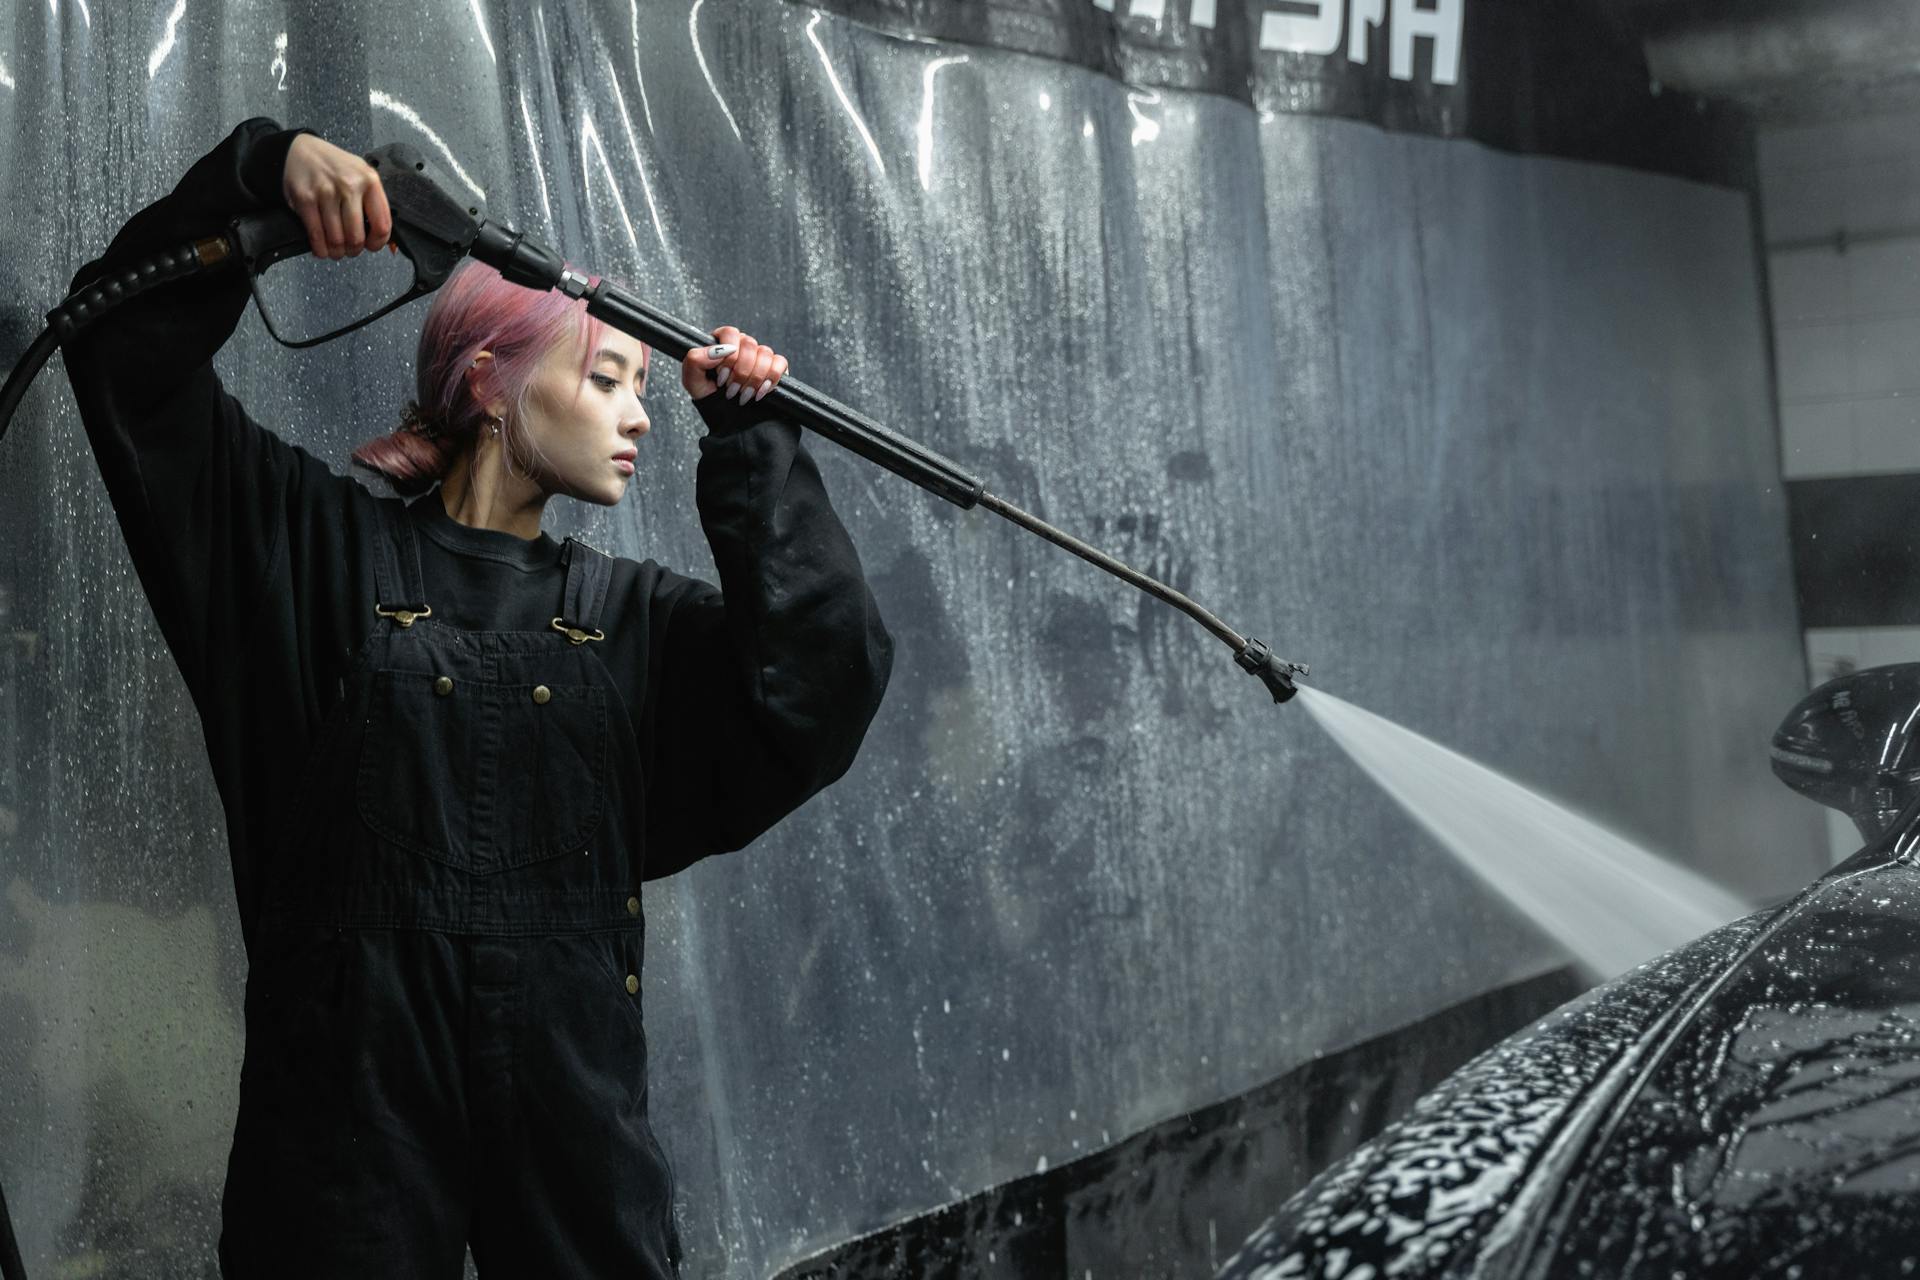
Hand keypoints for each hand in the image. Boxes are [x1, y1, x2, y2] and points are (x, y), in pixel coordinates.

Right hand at [283, 134, 394, 259]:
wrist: (299, 149)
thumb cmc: (332, 165)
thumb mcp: (360, 174)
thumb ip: (373, 202)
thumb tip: (383, 237)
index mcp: (369, 181)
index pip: (382, 225)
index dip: (377, 243)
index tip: (371, 246)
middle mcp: (349, 186)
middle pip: (357, 236)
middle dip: (354, 250)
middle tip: (350, 250)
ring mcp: (326, 192)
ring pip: (337, 239)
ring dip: (337, 252)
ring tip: (336, 250)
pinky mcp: (306, 199)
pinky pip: (316, 235)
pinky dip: (320, 248)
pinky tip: (322, 249)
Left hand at [682, 325, 788, 405]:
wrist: (732, 423)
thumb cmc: (711, 400)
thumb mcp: (693, 383)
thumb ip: (695, 361)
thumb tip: (717, 350)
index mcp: (722, 344)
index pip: (730, 333)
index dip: (728, 355)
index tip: (721, 377)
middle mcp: (742, 346)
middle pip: (749, 343)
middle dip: (740, 372)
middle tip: (731, 391)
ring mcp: (760, 356)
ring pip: (765, 353)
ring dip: (753, 379)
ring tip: (743, 396)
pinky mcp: (776, 367)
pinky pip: (780, 363)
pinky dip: (770, 380)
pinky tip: (759, 393)